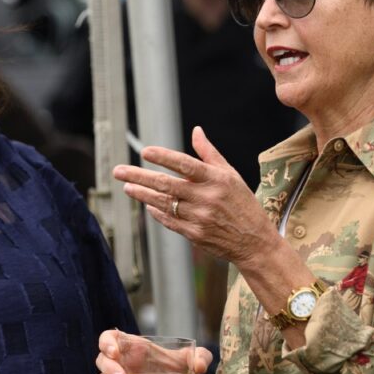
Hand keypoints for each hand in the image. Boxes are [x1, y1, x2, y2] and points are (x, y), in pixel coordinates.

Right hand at [94, 329, 212, 373]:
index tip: (114, 352)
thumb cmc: (178, 369)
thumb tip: (200, 365)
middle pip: (102, 361)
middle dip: (109, 369)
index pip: (109, 339)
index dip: (107, 343)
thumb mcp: (190, 360)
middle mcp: (121, 365)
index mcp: (132, 348)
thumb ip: (199, 356)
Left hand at [113, 127, 278, 268]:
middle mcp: (207, 197)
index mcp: (217, 179)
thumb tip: (196, 131)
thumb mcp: (231, 175)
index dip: (164, 157)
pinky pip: (169, 220)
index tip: (145, 151)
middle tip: (118, 171)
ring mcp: (199, 218)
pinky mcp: (194, 235)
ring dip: (142, 194)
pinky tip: (146, 204)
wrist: (254, 241)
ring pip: (163, 203)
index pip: (185, 164)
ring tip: (127, 187)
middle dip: (138, 177)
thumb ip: (210, 154)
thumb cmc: (242, 203)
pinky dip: (156, 211)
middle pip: (166, 184)